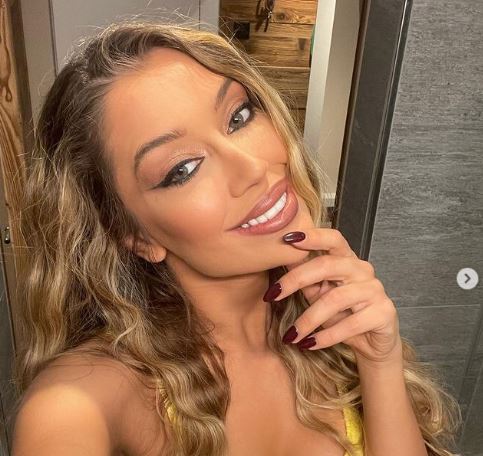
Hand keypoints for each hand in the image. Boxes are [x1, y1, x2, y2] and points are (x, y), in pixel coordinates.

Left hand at [266, 228, 401, 364]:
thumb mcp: (317, 293)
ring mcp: (375, 290)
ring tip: (291, 335)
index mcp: (347, 259)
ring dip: (308, 319)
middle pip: (327, 266)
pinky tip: (310, 343)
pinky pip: (350, 324)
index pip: (333, 239)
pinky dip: (326, 336)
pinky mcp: (383, 313)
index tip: (287, 238)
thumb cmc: (341, 313)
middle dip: (296, 279)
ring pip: (335, 299)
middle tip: (272, 295)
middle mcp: (363, 270)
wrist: (372, 343)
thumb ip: (303, 277)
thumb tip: (279, 258)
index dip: (312, 236)